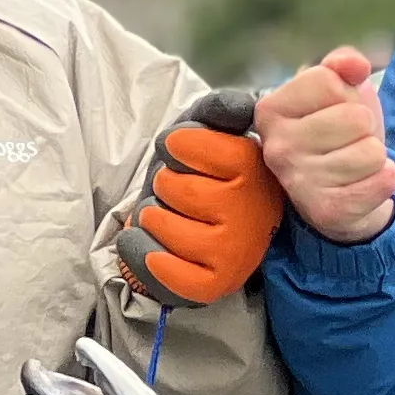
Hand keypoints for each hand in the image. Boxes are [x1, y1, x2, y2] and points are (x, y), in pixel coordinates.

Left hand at [120, 88, 286, 305]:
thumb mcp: (204, 128)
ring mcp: (235, 253)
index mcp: (256, 168)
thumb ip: (218, 108)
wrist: (195, 233)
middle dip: (162, 185)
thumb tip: (244, 108)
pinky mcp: (211, 286)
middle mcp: (254, 213)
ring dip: (149, 217)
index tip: (183, 154)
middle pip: (171, 185)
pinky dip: (138, 250)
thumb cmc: (198, 175)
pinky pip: (157, 266)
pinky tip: (149, 244)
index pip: (187, 143)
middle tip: (178, 194)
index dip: (174, 146)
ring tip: (170, 219)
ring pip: (159, 222)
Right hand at [254, 47, 394, 245]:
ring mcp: (298, 182)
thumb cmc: (337, 134)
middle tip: (347, 142)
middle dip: (363, 127)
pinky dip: (385, 179)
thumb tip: (355, 65)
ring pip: (372, 152)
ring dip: (374, 156)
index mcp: (271, 110)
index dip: (345, 91)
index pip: (326, 80)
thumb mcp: (337, 90)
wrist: (341, 194)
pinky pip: (383, 181)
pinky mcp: (326, 211)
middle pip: (356, 118)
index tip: (333, 109)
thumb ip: (343, 64)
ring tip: (354, 164)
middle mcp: (277, 147)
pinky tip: (364, 184)